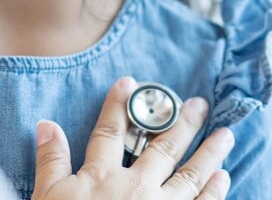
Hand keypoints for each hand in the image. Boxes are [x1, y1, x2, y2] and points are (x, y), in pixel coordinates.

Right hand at [32, 77, 233, 199]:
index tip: (128, 83)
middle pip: (163, 148)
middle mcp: (137, 188)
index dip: (118, 106)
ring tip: (225, 135)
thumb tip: (46, 124)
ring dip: (210, 152)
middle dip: (182, 123)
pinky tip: (223, 177)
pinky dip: (214, 191)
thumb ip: (50, 161)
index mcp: (102, 177)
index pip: (110, 133)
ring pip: (191, 174)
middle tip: (199, 104)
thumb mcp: (47, 197)